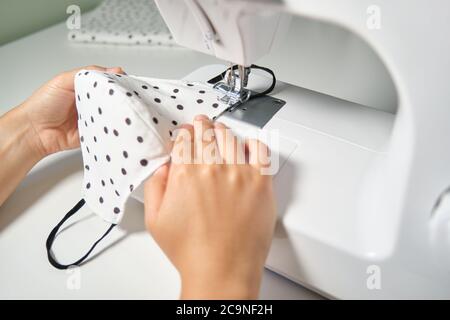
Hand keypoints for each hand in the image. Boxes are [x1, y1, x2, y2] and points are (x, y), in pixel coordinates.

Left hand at [0, 65, 122, 205]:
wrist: (33, 131)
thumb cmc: (43, 104)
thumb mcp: (64, 80)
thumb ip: (88, 73)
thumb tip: (113, 71)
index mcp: (86, 87)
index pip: (108, 82)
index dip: (118, 82)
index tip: (128, 82)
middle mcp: (91, 102)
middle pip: (113, 99)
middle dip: (121, 99)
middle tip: (128, 98)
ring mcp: (94, 119)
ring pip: (113, 115)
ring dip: (118, 115)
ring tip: (124, 111)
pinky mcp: (95, 134)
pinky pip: (108, 131)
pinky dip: (112, 129)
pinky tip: (117, 126)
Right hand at [144, 115, 276, 298]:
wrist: (222, 270)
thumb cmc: (192, 251)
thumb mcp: (156, 220)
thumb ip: (155, 187)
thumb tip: (163, 168)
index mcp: (185, 174)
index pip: (184, 140)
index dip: (183, 133)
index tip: (185, 133)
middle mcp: (212, 169)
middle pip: (206, 133)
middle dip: (201, 125)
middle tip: (201, 123)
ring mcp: (239, 173)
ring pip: (230, 137)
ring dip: (223, 129)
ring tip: (220, 130)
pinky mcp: (261, 182)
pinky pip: (261, 151)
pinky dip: (253, 143)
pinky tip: (247, 145)